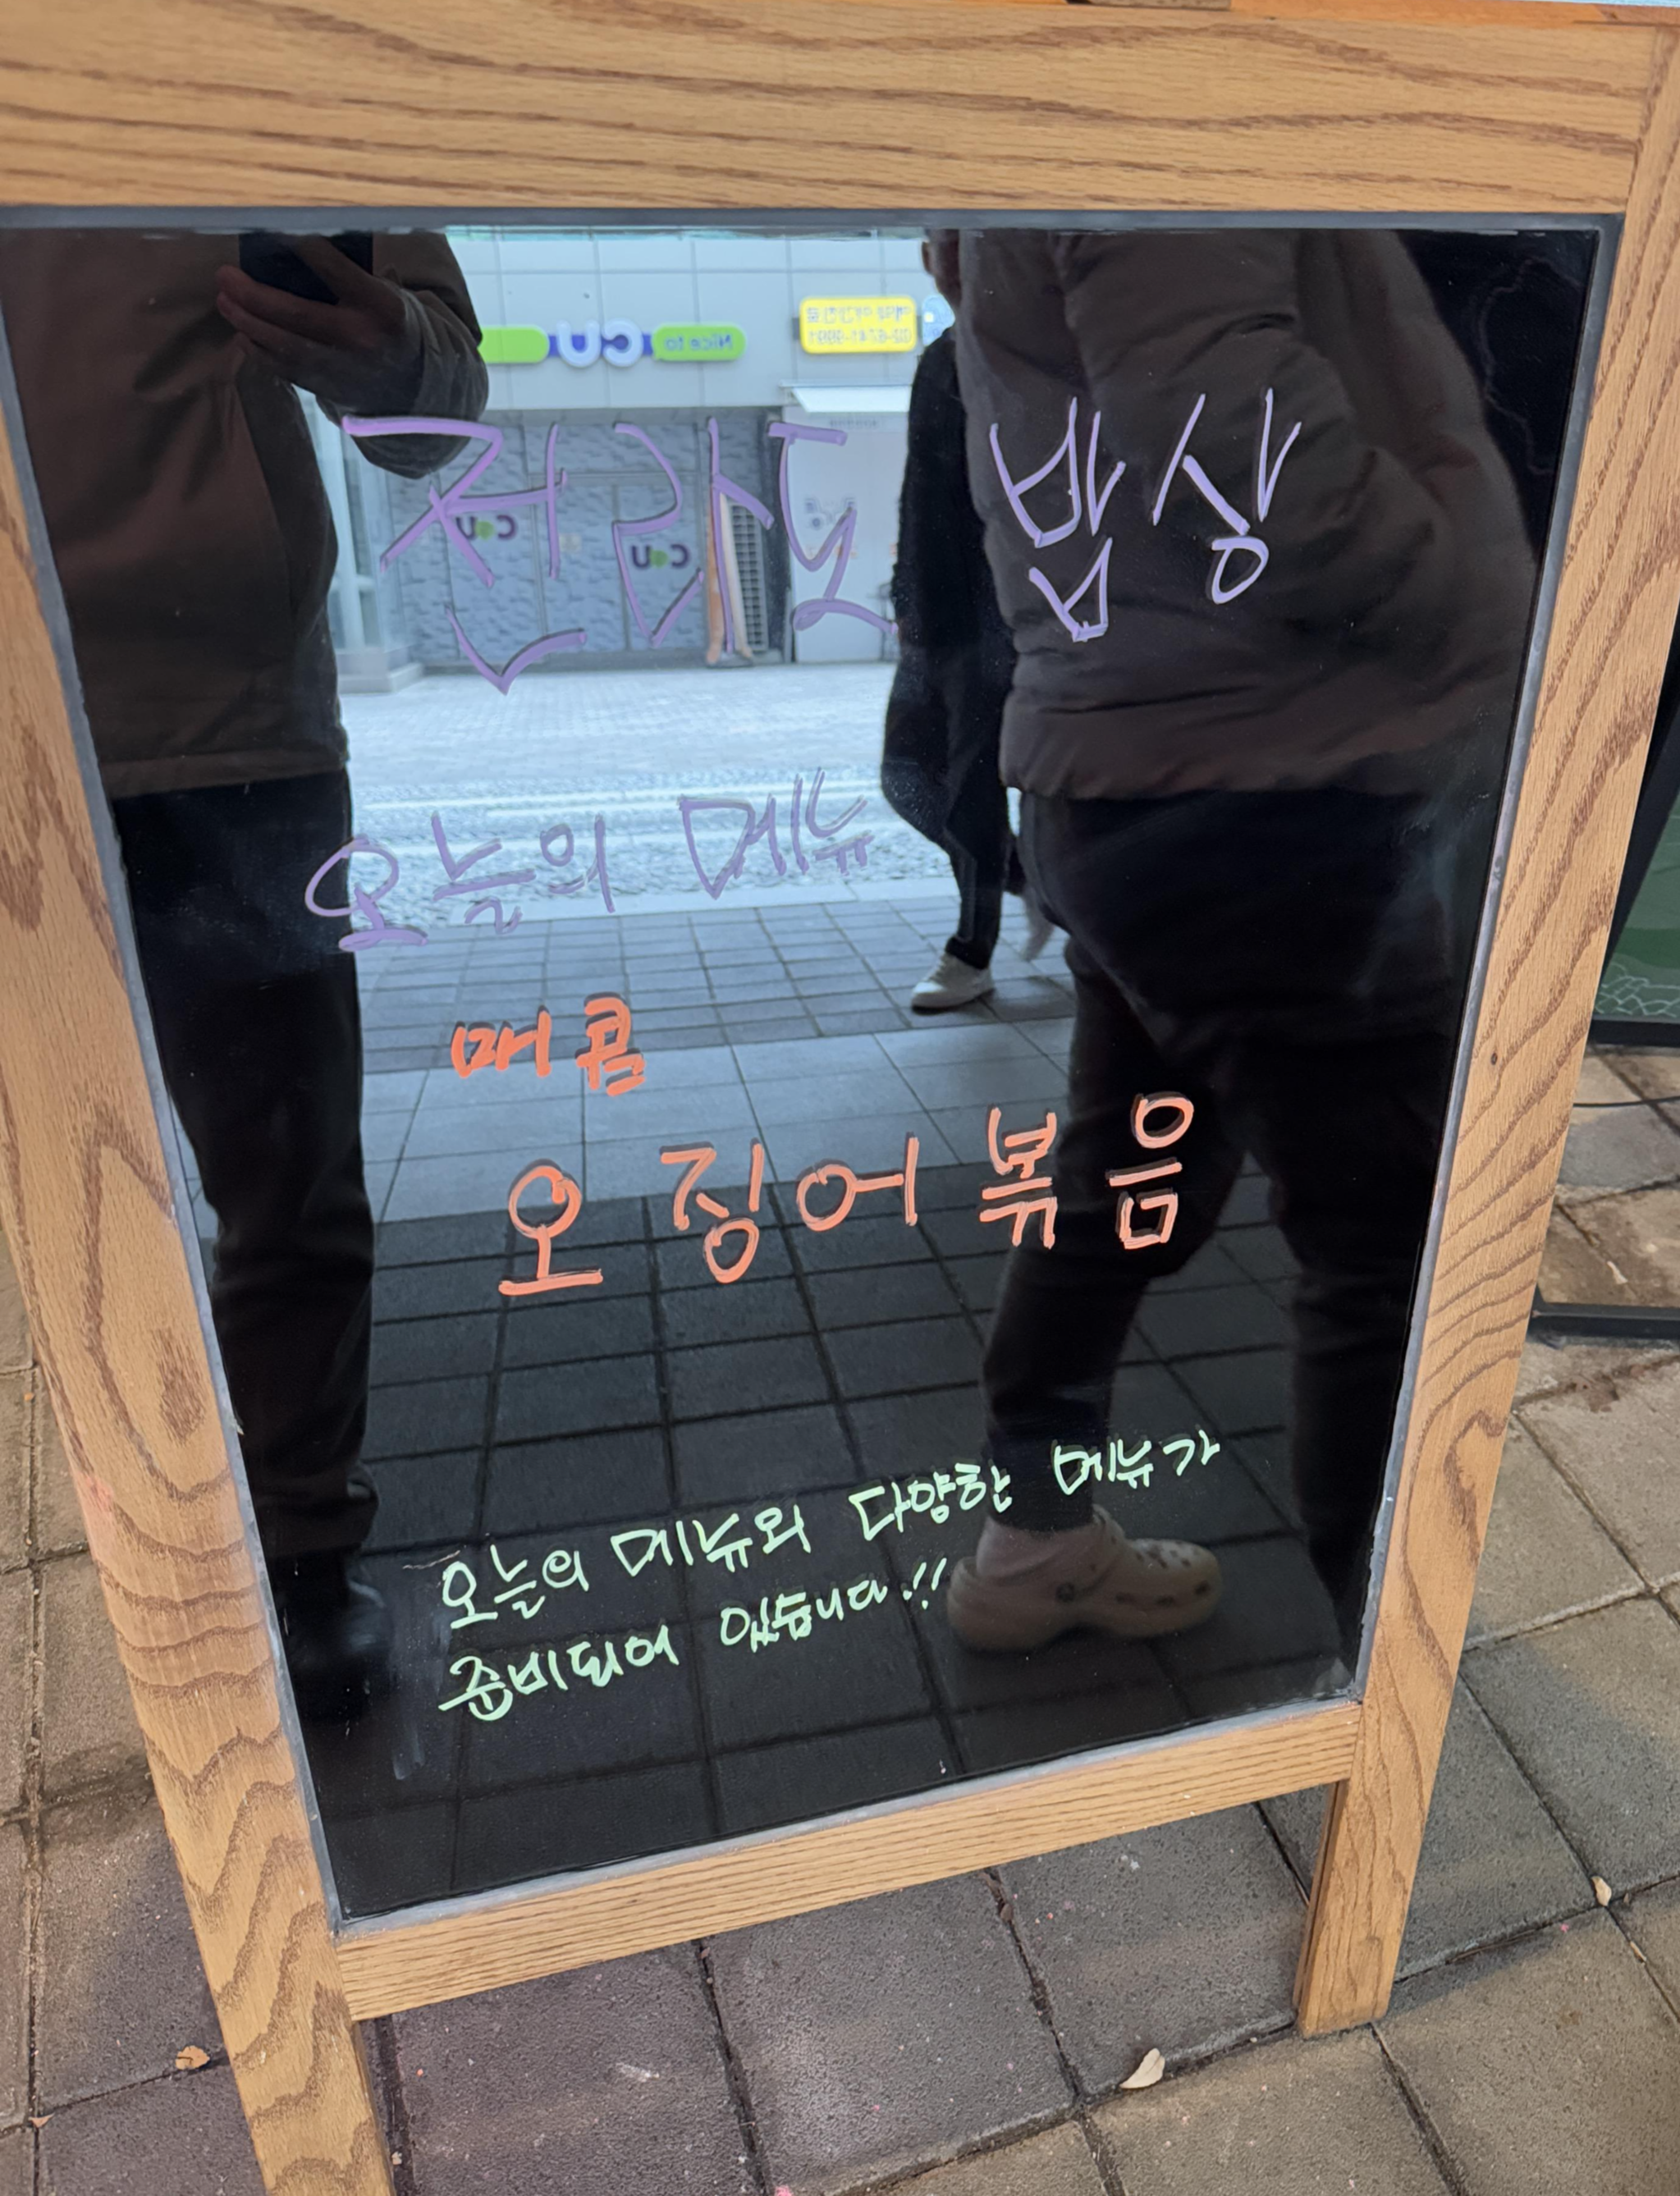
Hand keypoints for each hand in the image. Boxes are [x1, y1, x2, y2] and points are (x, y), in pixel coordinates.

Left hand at [215, 238, 421, 414]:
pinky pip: (284, 369)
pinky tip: (242, 332)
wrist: (414, 383)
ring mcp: (341, 368)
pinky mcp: (327, 388)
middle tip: (225, 275)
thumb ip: (347, 274)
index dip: (299, 245)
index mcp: (379, 306)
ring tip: (224, 300)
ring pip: (283, 345)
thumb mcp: (383, 293)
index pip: (332, 268)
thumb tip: (293, 243)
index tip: (270, 228)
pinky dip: (258, 351)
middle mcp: (359, 338)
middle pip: (296, 314)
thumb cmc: (391, 323)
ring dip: (247, 322)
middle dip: (253, 295)